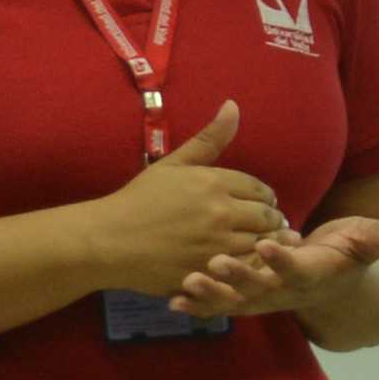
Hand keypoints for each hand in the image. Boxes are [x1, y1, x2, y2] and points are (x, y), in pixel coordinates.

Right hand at [100, 99, 285, 298]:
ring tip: (256, 245)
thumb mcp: (173, 164)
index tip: (259, 203)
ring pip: (261, 245)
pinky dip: (250, 267)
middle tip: (262, 225)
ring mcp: (217, 246)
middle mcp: (222, 213)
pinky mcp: (211, 274)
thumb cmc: (139, 200)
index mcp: (214, 183)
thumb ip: (209, 139)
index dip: (264, 197)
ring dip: (263, 245)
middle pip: (267, 217)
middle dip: (270, 220)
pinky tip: (241, 265)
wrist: (109, 241)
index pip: (260, 189)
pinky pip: (245, 271)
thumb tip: (234, 105)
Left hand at [169, 209, 378, 322]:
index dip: (285, 260)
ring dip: (211, 293)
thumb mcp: (366, 242)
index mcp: (313, 274)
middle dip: (238, 277)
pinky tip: (172, 301)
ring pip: (236, 299)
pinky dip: (198, 303)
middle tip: (215, 265)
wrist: (335, 284)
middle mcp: (286, 290)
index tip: (271, 245)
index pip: (298, 268)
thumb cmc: (348, 254)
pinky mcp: (248, 296)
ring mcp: (265, 296)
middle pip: (261, 287)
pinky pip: (221, 303)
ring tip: (186, 284)